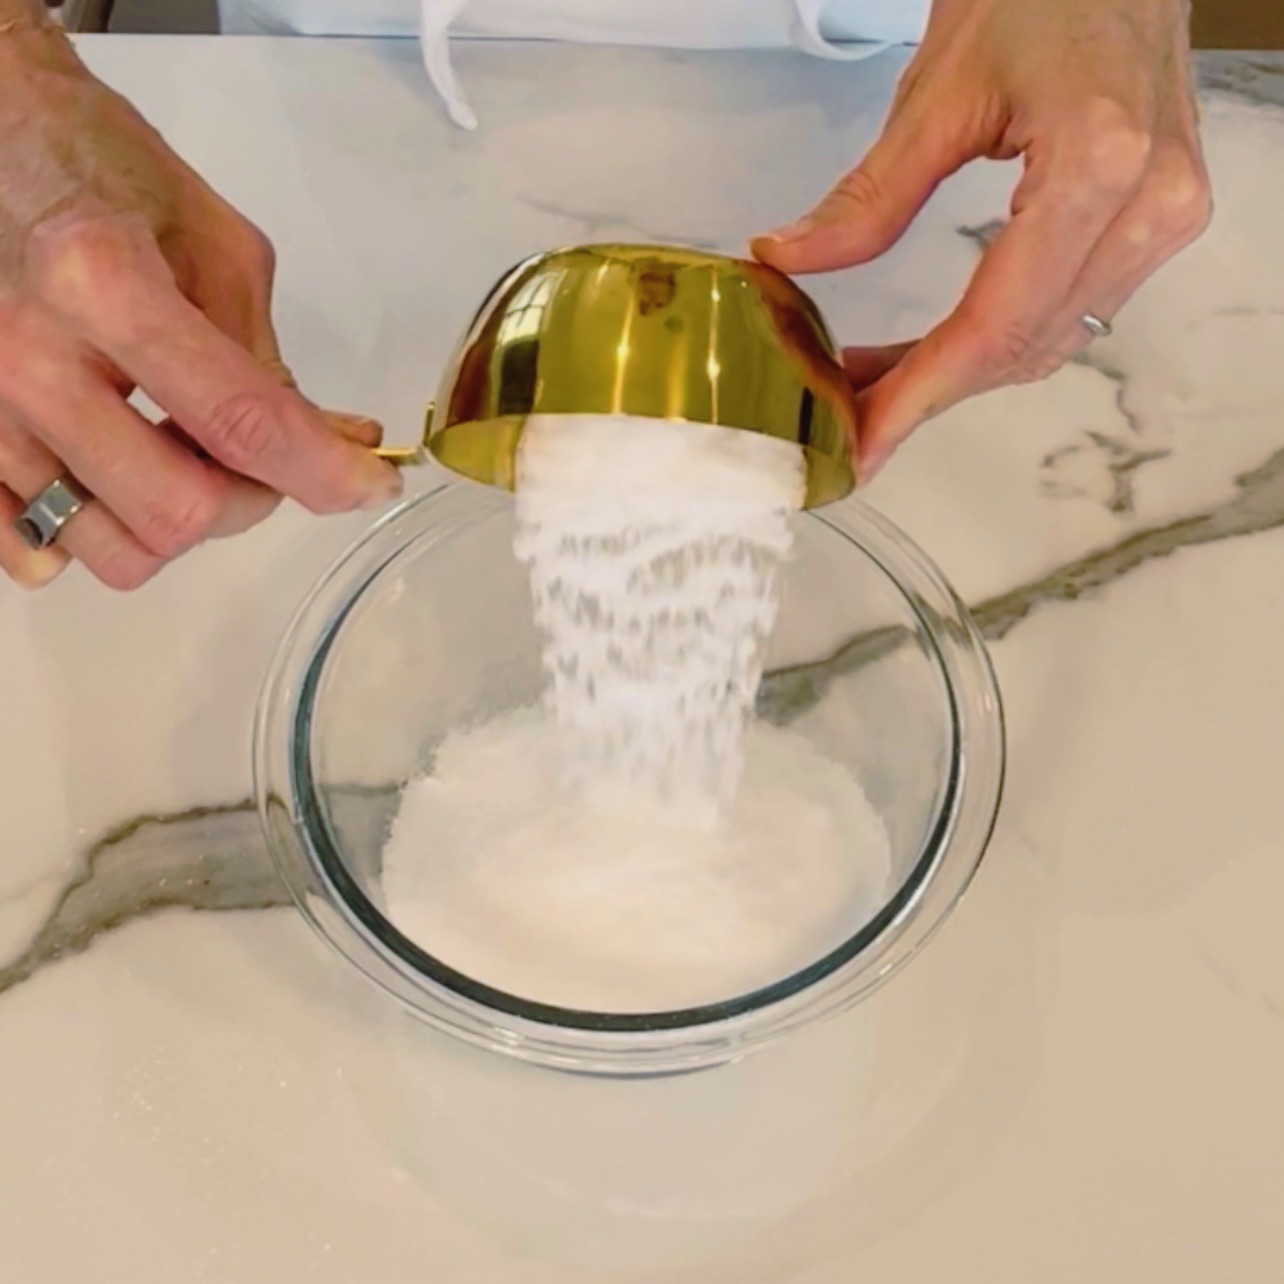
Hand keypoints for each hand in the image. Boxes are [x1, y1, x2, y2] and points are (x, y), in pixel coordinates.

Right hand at [0, 26, 400, 589]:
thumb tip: (335, 446)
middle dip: (249, 501)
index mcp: (103, 286)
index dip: (324, 472)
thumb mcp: (216, 245)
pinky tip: (116, 488)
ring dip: (180, 526)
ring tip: (185, 459)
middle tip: (263, 460)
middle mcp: (28, 357)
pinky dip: (91, 539)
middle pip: (176, 512)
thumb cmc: (105, 174)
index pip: (240, 421)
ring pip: (115, 550)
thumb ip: (267, 358)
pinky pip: (31, 550)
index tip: (371, 484)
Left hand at [753, 0, 1210, 478]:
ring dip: (955, 373)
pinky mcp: (1158, 221)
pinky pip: (1069, 313)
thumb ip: (866, 199)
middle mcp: (1148, 204)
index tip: (862, 444)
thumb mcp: (937, 92)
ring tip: (870, 378)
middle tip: (844, 414)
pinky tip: (934, 349)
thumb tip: (787, 262)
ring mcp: (1164, 216)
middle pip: (1020, 347)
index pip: (994, 323)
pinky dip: (995, 340)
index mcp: (1097, 163)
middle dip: (924, 392)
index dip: (918, 396)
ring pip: (1045, 342)